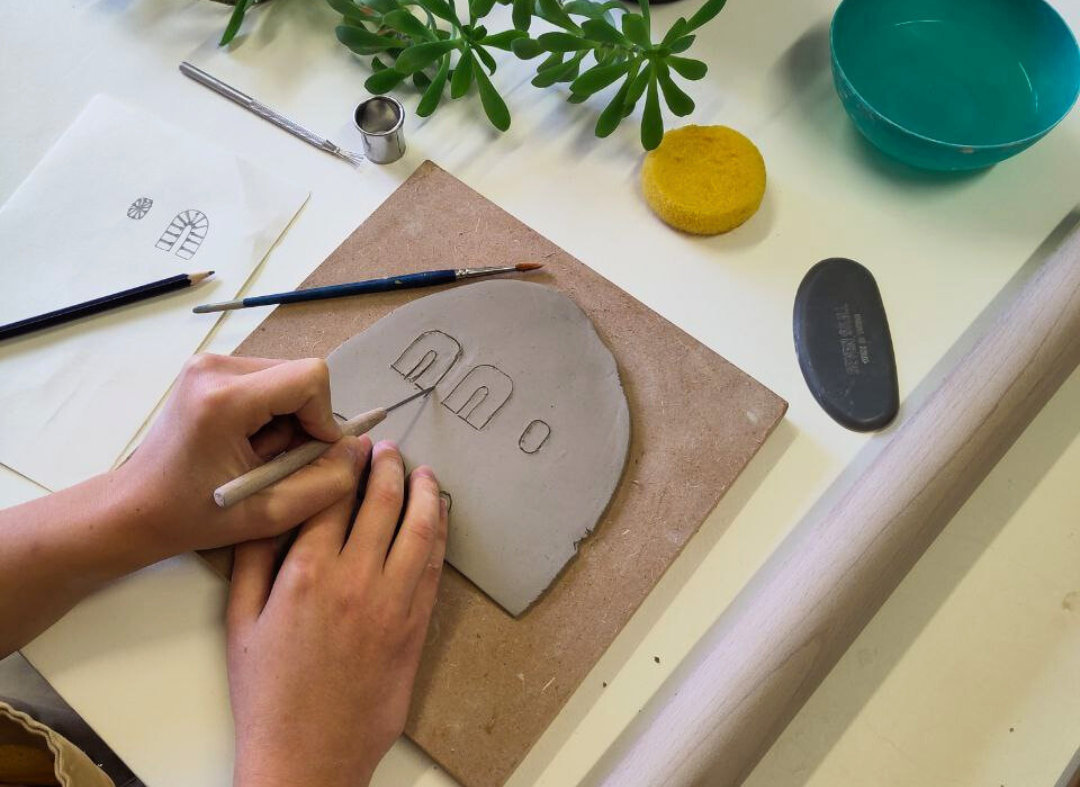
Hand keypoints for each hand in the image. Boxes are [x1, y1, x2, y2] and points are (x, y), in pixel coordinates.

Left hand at [116, 353, 361, 560]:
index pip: (310, 377)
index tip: (308, 455)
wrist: (135, 508)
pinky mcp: (207, 368)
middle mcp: (214, 367)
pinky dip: (271, 412)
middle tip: (277, 461)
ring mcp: (208, 363)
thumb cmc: (194, 516)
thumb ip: (326, 482)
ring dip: (287, 418)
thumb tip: (355, 447)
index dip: (323, 417)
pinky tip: (246, 443)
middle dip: (303, 420)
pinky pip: (267, 380)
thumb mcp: (270, 512)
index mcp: (225, 398)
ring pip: (286, 378)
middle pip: (300, 375)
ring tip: (257, 455)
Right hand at [227, 441, 447, 786]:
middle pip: (383, 502)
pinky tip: (437, 518)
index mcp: (308, 574)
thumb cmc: (268, 694)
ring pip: (421, 528)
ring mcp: (394, 603)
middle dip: (388, 465)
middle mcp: (357, 581)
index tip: (349, 445)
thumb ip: (252, 559)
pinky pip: (434, 566)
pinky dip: (440, 534)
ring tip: (422, 472)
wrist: (306, 754)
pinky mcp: (416, 626)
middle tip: (387, 448)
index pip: (335, 495)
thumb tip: (268, 511)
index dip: (345, 462)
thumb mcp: (241, 621)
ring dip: (425, 492)